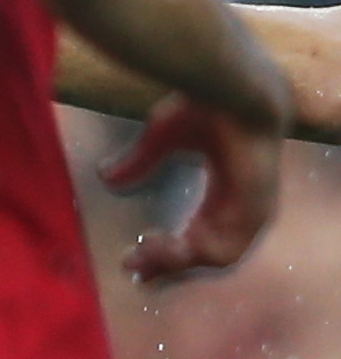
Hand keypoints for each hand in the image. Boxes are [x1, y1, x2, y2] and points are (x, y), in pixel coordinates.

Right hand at [101, 93, 281, 281]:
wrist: (231, 90)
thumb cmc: (203, 108)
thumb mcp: (160, 139)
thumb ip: (139, 162)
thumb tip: (106, 178)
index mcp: (226, 194)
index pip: (199, 236)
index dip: (166, 250)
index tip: (131, 259)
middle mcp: (241, 209)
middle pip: (205, 254)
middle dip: (167, 264)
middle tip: (130, 267)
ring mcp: (252, 213)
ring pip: (213, 259)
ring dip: (174, 263)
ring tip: (139, 255)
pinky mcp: (253, 212)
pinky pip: (222, 252)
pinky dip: (187, 256)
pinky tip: (156, 246)